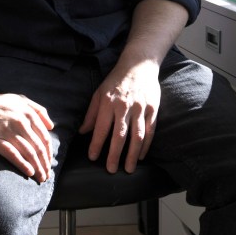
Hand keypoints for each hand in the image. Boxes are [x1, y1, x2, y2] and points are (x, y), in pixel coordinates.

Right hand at [0, 92, 54, 181]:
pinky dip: (23, 164)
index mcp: (28, 114)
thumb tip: (51, 126)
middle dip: (44, 164)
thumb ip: (38, 110)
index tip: (49, 164)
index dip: (48, 153)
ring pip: (28, 152)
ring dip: (37, 167)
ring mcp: (8, 130)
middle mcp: (21, 122)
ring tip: (40, 178)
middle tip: (47, 176)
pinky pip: (12, 154)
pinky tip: (29, 172)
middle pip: (38, 148)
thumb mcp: (20, 100)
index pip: (44, 138)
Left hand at [78, 57, 161, 173]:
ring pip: (136, 136)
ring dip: (132, 154)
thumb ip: (91, 114)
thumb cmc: (116, 81)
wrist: (139, 65)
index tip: (92, 157)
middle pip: (119, 135)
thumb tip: (82, 132)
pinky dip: (145, 145)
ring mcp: (140, 108)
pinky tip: (140, 156)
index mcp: (109, 102)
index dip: (96, 144)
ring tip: (128, 169)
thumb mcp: (99, 93)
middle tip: (110, 170)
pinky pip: (149, 131)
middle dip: (114, 154)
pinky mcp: (153, 109)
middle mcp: (124, 106)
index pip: (101, 128)